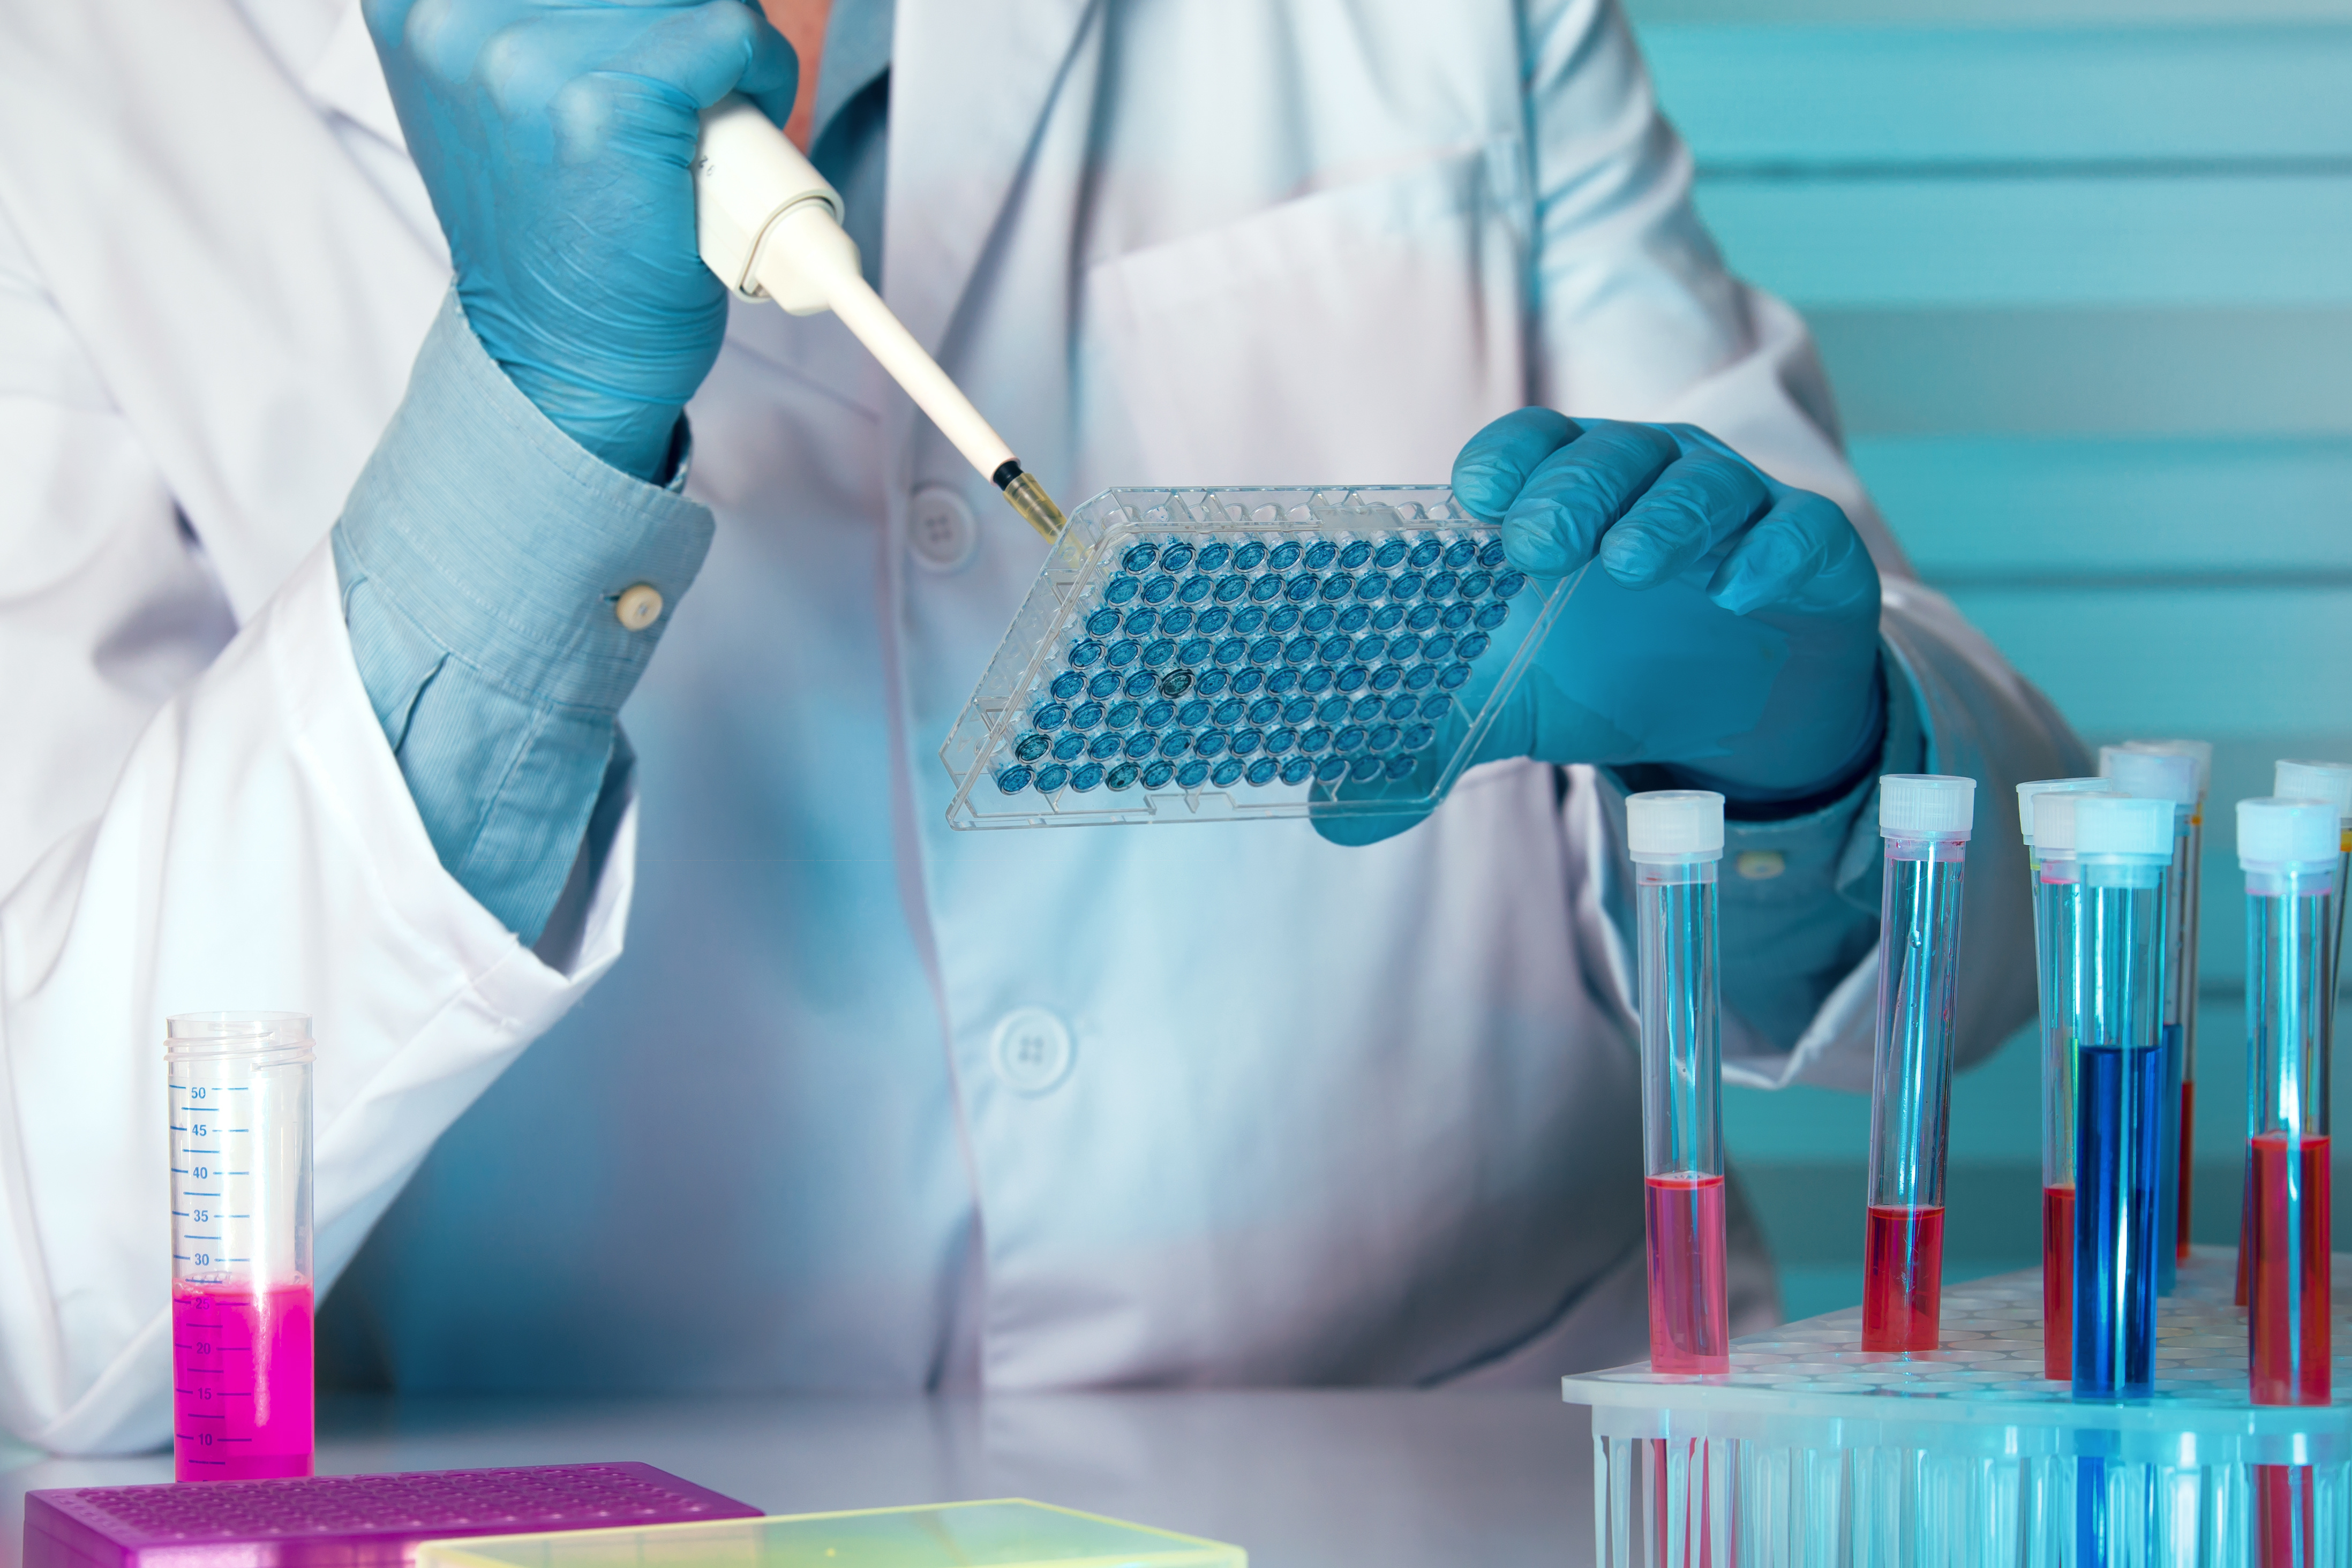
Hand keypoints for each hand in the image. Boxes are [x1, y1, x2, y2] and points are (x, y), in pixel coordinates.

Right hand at [366, 0, 796, 478]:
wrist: (564, 355)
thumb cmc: (557, 236)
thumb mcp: (505, 93)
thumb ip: (537, 22)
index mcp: (416, 5)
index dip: (618, 4)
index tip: (634, 35)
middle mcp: (456, 19)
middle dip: (672, 18)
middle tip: (678, 95)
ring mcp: (527, 60)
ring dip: (716, 46)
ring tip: (694, 122)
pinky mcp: (607, 103)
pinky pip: (731, 31)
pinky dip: (759, 73)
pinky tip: (735, 134)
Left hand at [1317, 411, 1882, 844]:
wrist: (1738, 702)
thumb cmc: (1613, 667)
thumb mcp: (1522, 704)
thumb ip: (1437, 741)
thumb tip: (1340, 818)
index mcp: (1571, 495)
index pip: (1532, 446)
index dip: (1505, 461)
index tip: (1475, 497)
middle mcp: (1651, 480)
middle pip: (1611, 455)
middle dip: (1573, 490)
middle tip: (1540, 541)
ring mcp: (1736, 508)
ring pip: (1704, 485)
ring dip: (1667, 517)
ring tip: (1631, 563)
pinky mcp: (1808, 548)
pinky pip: (1797, 533)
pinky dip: (1769, 554)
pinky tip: (1739, 590)